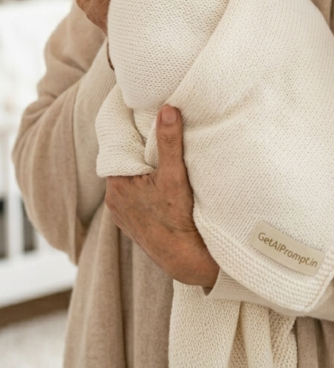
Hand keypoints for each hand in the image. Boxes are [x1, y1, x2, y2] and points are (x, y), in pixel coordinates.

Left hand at [105, 105, 218, 286]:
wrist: (185, 259)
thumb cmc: (178, 219)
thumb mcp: (175, 175)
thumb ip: (169, 141)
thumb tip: (167, 108)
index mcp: (117, 184)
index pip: (118, 146)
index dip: (130, 128)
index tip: (141, 111)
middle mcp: (114, 198)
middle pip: (124, 160)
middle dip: (139, 144)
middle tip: (156, 124)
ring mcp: (123, 211)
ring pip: (130, 176)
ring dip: (143, 164)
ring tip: (161, 148)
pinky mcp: (133, 220)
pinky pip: (135, 192)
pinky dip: (145, 181)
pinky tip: (161, 177)